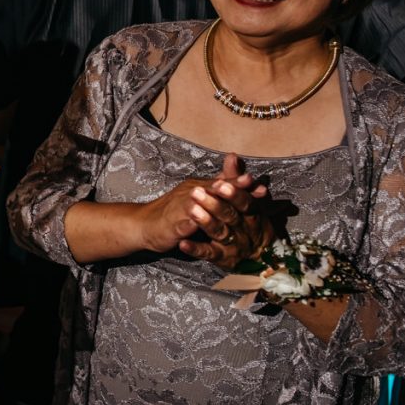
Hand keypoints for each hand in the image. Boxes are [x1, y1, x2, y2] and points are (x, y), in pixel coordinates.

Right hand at [137, 154, 270, 265]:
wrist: (144, 224)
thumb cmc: (174, 211)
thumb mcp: (198, 196)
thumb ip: (218, 186)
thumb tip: (241, 175)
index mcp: (199, 187)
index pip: (222, 183)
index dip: (240, 183)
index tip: (260, 184)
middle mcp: (190, 194)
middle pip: (213, 190)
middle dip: (232, 189)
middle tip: (250, 187)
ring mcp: (180, 208)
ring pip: (198, 204)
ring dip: (213, 203)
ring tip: (228, 205)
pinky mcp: (171, 224)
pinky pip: (182, 224)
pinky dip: (191, 224)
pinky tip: (198, 228)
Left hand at [176, 154, 273, 267]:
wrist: (258, 256)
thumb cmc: (246, 220)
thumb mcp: (242, 200)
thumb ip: (234, 179)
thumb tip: (232, 156)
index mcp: (253, 214)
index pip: (245, 201)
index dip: (233, 192)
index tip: (219, 183)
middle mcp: (246, 230)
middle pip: (231, 216)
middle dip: (215, 204)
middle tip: (197, 193)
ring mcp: (234, 245)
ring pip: (219, 233)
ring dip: (205, 222)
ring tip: (191, 211)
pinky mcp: (222, 258)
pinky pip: (208, 252)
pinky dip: (195, 248)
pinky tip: (182, 243)